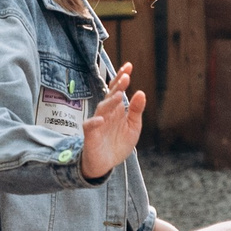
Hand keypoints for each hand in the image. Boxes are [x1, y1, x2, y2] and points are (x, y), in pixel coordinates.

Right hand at [80, 63, 145, 180]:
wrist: (105, 164)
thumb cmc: (118, 143)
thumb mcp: (133, 127)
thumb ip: (136, 110)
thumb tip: (141, 92)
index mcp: (116, 109)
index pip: (118, 89)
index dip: (122, 77)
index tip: (129, 66)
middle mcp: (106, 113)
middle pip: (110, 96)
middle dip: (117, 86)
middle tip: (125, 77)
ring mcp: (97, 123)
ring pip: (102, 108)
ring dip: (110, 101)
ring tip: (119, 95)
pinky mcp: (91, 135)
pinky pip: (90, 126)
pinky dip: (94, 122)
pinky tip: (100, 119)